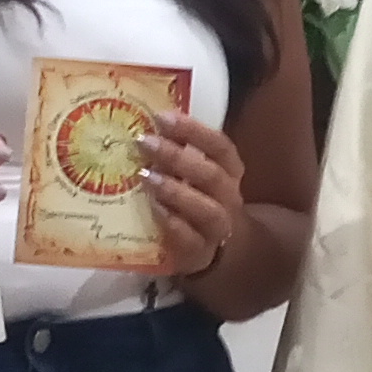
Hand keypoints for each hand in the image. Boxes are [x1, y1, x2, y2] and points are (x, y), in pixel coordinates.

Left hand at [141, 110, 243, 284]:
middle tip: (145, 142)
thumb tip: (143, 124)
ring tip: (146, 176)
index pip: (220, 147)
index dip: (194, 130)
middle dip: (178, 157)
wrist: (213, 250)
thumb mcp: (192, 174)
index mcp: (229, 172)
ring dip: (176, 191)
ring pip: (207, 209)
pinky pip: (190, 239)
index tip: (163, 117)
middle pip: (212, 175)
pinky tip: (153, 207)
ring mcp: (217, 228)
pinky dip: (172, 222)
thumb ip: (177, 152)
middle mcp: (228, 198)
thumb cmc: (195, 201)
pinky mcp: (200, 254)